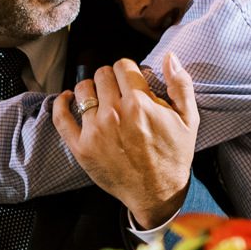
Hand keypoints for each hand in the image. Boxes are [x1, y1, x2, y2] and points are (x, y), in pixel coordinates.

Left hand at [52, 51, 197, 229]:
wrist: (158, 193)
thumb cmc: (174, 156)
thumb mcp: (188, 119)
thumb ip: (180, 84)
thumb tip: (170, 56)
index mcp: (140, 104)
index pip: (123, 66)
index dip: (128, 71)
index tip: (130, 80)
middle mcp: (115, 114)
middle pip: (102, 75)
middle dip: (111, 79)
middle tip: (117, 91)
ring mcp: (95, 131)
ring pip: (82, 90)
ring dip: (90, 89)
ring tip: (98, 98)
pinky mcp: (81, 147)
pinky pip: (61, 117)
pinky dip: (61, 103)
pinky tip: (68, 98)